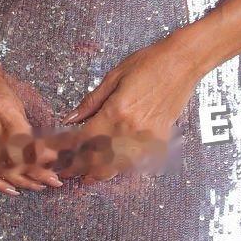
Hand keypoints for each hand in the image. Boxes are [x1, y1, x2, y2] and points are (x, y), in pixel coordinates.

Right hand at [0, 52, 62, 195]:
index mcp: (2, 110)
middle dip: (39, 173)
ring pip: (3, 170)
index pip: (27, 141)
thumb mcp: (14, 97)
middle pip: (16, 159)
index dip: (43, 156)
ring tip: (41, 187)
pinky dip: (0, 184)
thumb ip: (26, 123)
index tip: (58, 162)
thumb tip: (46, 145)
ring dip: (24, 182)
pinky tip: (14, 190)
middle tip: (56, 181)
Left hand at [56, 39, 198, 184]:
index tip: (58, 158)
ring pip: (118, 165)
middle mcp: (130, 129)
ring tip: (87, 177)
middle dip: (80, 169)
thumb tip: (70, 119)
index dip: (68, 152)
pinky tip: (114, 168)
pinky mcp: (160, 139)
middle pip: (99, 159)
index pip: (84, 140)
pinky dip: (123, 167)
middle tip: (67, 173)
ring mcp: (147, 137)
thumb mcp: (114, 76)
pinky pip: (137, 160)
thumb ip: (91, 102)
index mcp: (115, 111)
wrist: (183, 63)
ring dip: (100, 173)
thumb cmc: (148, 63)